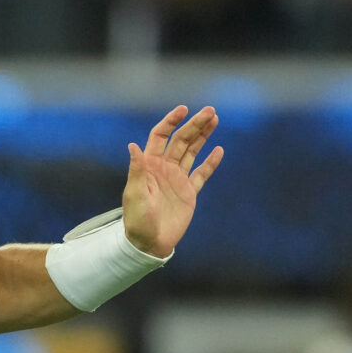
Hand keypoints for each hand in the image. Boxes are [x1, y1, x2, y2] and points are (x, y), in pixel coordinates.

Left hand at [121, 105, 224, 256]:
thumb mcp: (135, 194)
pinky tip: (218, 150)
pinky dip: (210, 163)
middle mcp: (164, 168)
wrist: (149, 242)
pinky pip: (201, 174)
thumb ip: (137, 170)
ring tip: (215, 119)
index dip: (170, 122)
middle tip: (210, 111)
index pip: (160, 136)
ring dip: (203, 136)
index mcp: (149, 165)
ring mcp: (177, 179)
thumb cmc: (137, 220)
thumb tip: (132, 145)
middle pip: (180, 140)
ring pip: (192, 152)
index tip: (183, 110)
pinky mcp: (189, 192)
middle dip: (194, 125)